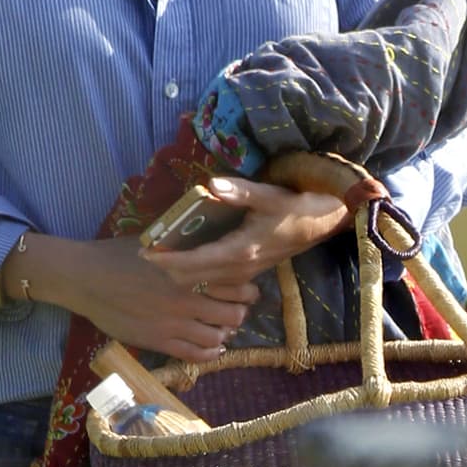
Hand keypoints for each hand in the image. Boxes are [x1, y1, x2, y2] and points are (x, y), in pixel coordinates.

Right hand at [38, 234, 259, 364]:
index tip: (245, 288)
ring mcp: (173, 323)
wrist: (86, 278)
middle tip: (235, 309)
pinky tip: (212, 347)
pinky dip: (210, 354)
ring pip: (217, 337)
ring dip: (224, 334)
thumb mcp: (158, 242)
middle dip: (239, 313)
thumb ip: (185, 248)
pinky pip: (195, 355)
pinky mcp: (158, 341)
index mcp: (190, 270)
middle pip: (233, 314)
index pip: (236, 284)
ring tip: (222, 328)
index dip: (246, 289)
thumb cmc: (118, 254)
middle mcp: (187, 298)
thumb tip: (208, 240)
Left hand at [140, 175, 350, 289]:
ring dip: (179, 271)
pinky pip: (213, 280)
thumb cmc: (295, 208)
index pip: (194, 262)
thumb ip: (240, 191)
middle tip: (144, 252)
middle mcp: (239, 268)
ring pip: (201, 281)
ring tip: (159, 254)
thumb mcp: (270, 195)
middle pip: (192, 277)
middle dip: (166, 267)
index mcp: (240, 251)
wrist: (322, 224)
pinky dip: (193, 273)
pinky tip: (183, 258)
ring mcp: (243, 274)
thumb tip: (211, 184)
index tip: (144, 252)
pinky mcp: (246, 273)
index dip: (166, 259)